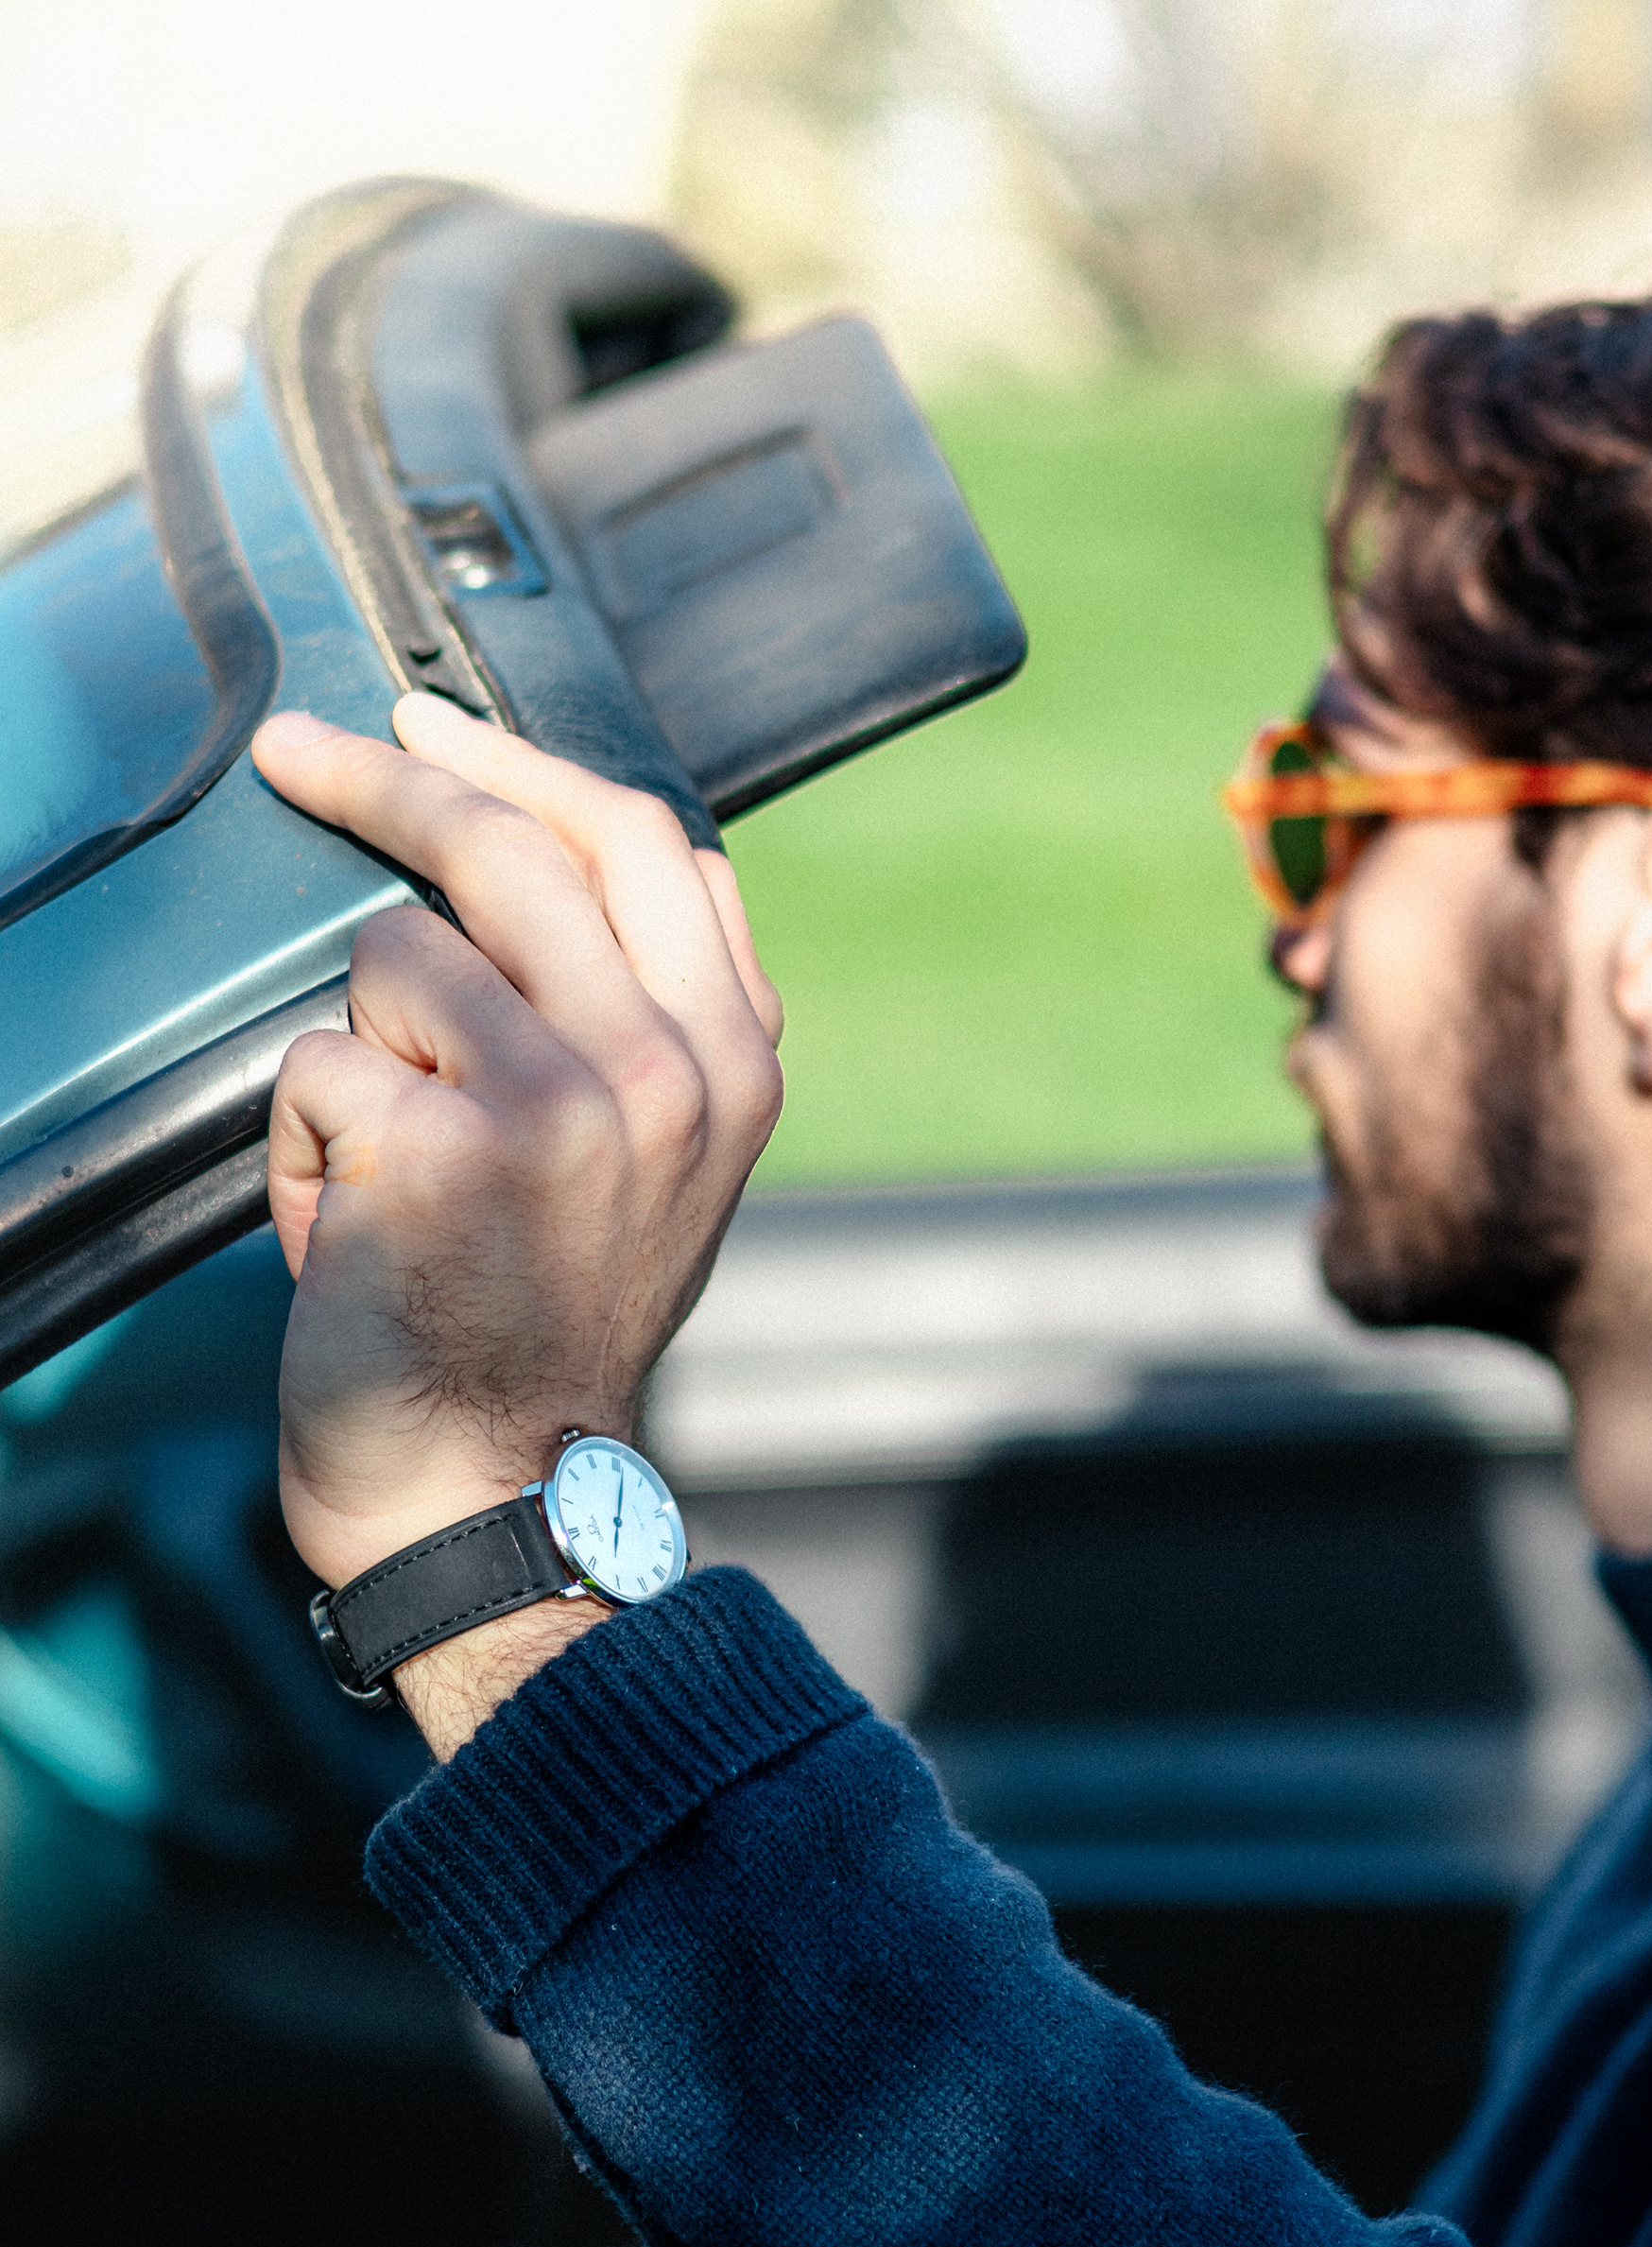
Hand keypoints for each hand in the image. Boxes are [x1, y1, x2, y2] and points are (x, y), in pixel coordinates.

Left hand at [254, 696, 783, 1752]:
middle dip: (396, 774)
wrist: (497, 1495)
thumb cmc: (543, 1325)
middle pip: (525, 844)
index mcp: (731, 1062)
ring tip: (390, 1167)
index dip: (533, 769)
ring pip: (399, 951)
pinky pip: (320, 1061)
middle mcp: (670, 1069)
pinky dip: (307, 1145)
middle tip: (305, 750)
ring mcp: (568, 1102)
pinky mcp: (451, 1144)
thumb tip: (541, 856)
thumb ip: (640, 1018)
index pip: (653, 844)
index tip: (443, 730)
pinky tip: (352, 1231)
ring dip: (357, 1047)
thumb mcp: (659, 1165)